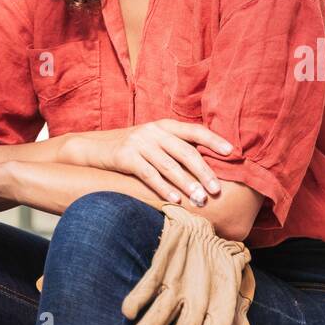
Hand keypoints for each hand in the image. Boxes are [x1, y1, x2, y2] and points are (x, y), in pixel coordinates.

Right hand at [65, 121, 233, 206]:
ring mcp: (139, 142)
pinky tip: (175, 199)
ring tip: (200, 199)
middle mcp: (154, 131)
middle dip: (204, 172)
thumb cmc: (131, 149)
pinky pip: (149, 174)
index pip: (195, 130)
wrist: (92, 148)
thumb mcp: (153, 141)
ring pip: (169, 166)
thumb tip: (206, 167)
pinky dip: (163, 188)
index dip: (214, 140)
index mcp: (165, 125)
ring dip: (187, 184)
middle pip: (186, 151)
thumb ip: (175, 148)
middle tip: (216, 190)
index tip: (231, 153)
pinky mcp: (125, 156)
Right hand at [122, 204, 248, 324]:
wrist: (197, 227)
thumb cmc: (212, 273)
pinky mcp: (162, 264)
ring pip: (162, 310)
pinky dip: (135, 299)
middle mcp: (202, 291)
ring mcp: (181, 278)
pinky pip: (146, 285)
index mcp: (221, 301)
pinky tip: (128, 313)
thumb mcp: (226, 295)